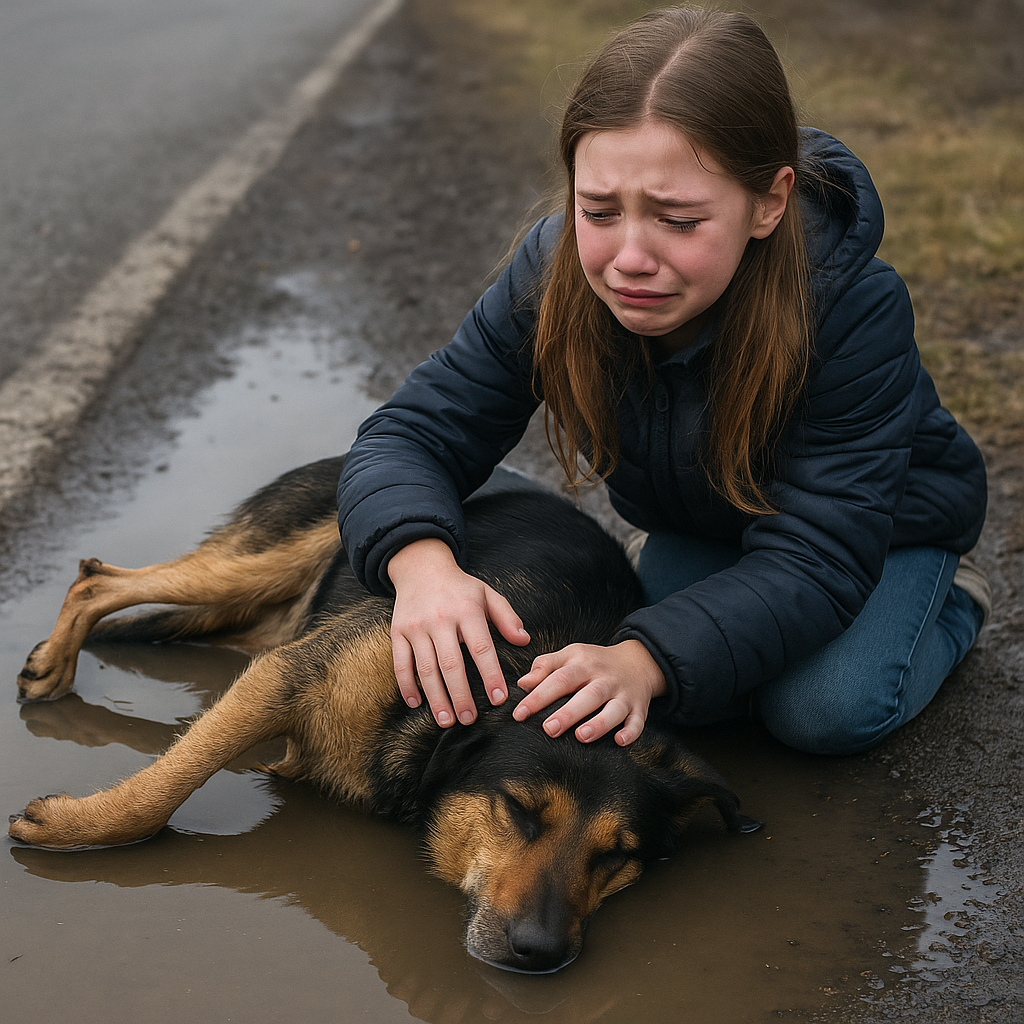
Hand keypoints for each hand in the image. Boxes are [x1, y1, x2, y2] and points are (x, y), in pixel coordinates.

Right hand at [387, 538, 529, 727]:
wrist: (420, 567)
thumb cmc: (460, 587)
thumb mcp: (487, 594)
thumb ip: (507, 617)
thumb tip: (525, 642)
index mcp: (467, 611)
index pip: (481, 648)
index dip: (491, 675)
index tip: (499, 699)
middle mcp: (441, 620)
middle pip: (451, 664)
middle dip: (461, 695)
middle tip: (470, 719)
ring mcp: (416, 626)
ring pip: (426, 669)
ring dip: (436, 698)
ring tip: (447, 720)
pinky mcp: (398, 632)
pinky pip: (401, 663)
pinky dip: (407, 686)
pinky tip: (416, 703)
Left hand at [513, 640, 666, 744]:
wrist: (638, 661)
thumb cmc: (595, 662)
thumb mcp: (571, 655)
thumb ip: (545, 666)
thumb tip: (522, 683)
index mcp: (584, 664)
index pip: (559, 678)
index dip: (539, 696)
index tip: (520, 713)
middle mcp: (605, 679)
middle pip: (588, 694)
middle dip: (568, 713)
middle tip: (549, 729)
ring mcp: (623, 694)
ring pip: (614, 709)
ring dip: (599, 723)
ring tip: (581, 736)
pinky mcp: (639, 708)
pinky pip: (638, 721)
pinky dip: (631, 732)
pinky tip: (620, 741)